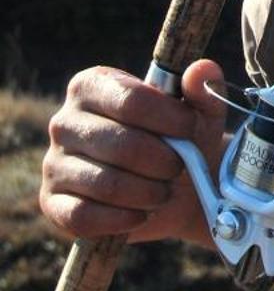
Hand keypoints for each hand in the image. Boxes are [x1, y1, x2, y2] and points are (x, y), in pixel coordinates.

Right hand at [40, 59, 228, 247]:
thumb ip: (203, 88)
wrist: (173, 190)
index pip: (131, 99)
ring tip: (164, 191)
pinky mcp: (52, 202)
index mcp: (93, 85)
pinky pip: (83, 216)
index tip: (192, 130)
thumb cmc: (181, 141)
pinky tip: (141, 213)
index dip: (170, 119)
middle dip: (163, 162)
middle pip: (121, 144)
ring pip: (105, 184)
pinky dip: (121, 220)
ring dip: (148, 193)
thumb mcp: (199, 113)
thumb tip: (201, 70)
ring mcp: (54, 163)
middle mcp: (65, 121)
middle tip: (179, 168)